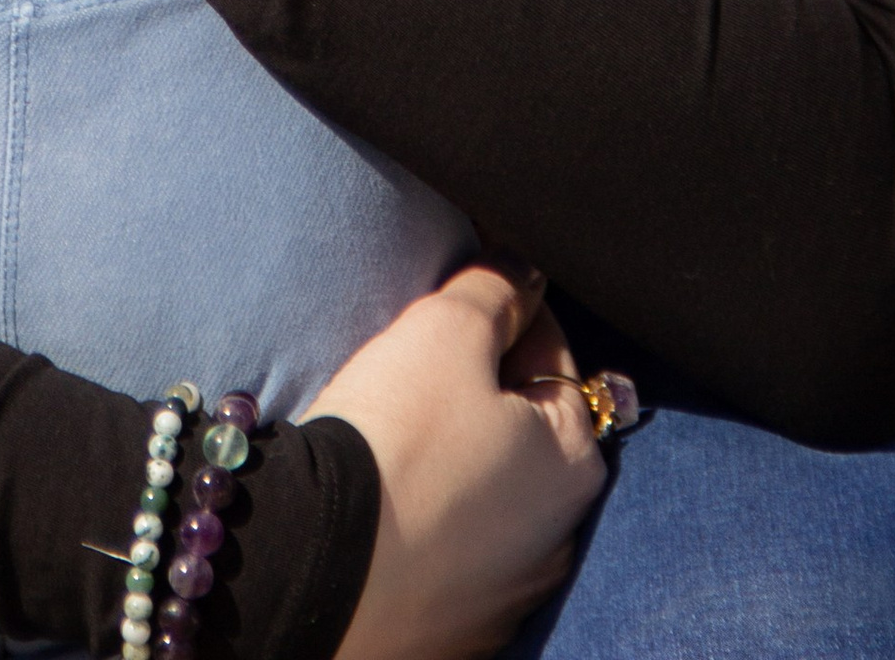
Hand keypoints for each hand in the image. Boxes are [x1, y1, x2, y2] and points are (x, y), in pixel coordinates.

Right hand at [305, 270, 604, 659]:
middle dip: (479, 383)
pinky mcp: (453, 624)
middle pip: (521, 424)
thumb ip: (497, 287)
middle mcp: (558, 537)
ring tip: (393, 423)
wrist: (318, 569)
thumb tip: (525, 270)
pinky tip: (386, 489)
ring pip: (486, 488)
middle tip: (416, 359)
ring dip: (455, 452)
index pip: (551, 351)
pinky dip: (428, 511)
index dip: (502, 307)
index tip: (456, 291)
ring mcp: (506, 592)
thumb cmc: (396, 439)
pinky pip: (449, 542)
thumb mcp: (447, 330)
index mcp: (575, 462)